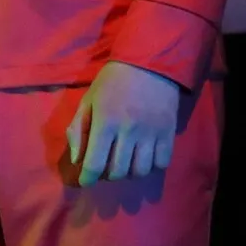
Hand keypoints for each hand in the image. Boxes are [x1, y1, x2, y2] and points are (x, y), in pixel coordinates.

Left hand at [66, 61, 180, 185]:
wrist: (148, 63)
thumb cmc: (113, 81)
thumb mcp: (88, 100)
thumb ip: (78, 129)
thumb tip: (77, 159)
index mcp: (105, 121)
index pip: (95, 163)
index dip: (88, 178)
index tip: (86, 182)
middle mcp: (129, 130)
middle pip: (118, 171)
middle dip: (108, 175)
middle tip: (106, 166)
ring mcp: (151, 133)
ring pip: (140, 171)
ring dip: (129, 172)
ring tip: (125, 162)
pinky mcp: (168, 132)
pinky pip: (161, 163)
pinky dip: (151, 166)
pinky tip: (144, 157)